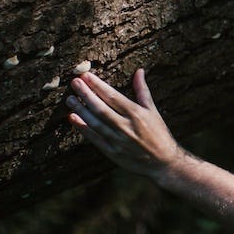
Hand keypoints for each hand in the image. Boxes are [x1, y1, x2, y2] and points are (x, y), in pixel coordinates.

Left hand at [66, 68, 181, 182]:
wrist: (163, 162)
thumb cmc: (159, 133)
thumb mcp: (153, 110)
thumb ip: (142, 90)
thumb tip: (139, 71)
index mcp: (136, 113)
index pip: (113, 96)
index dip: (98, 85)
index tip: (86, 76)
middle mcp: (126, 126)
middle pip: (101, 108)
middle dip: (86, 94)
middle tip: (74, 83)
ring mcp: (118, 140)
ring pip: (95, 123)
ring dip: (81, 110)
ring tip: (70, 99)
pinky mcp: (113, 153)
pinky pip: (95, 138)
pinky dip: (83, 128)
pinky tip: (73, 118)